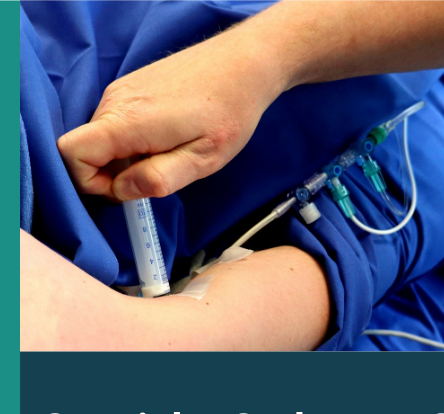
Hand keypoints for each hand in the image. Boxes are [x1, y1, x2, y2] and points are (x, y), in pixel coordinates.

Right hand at [57, 21, 286, 201]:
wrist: (242, 65)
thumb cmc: (228, 113)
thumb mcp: (201, 160)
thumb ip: (159, 179)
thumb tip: (122, 190)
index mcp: (127, 121)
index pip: (72, 154)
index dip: (90, 183)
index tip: (125, 191)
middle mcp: (114, 101)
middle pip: (85, 150)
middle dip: (111, 175)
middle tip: (156, 176)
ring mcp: (121, 90)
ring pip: (100, 139)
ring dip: (124, 159)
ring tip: (166, 155)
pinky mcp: (131, 87)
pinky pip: (113, 124)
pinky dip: (130, 142)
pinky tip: (165, 139)